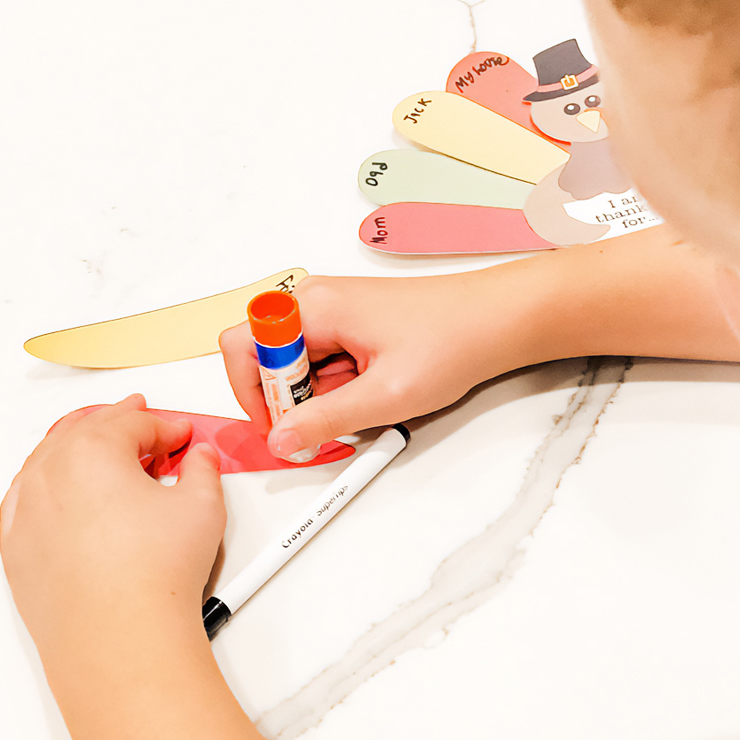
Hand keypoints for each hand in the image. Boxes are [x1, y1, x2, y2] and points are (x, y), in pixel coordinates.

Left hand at [0, 395, 225, 655]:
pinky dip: (46, 489)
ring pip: (49, 463)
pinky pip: (26, 501)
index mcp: (92, 451)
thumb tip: (201, 460)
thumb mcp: (202, 508)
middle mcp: (49, 473)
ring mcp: (25, 511)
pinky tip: (63, 494)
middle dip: (118, 426)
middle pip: (85, 433)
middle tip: (142, 425)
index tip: (181, 436)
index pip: (133, 423)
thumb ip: (203, 470)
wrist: (118, 638)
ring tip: (102, 454)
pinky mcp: (16, 547)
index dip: (165, 427)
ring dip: (78, 451)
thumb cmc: (152, 577)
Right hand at [219, 271, 522, 458]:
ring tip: (369, 402)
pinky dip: (339, 388)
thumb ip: (325, 420)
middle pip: (267, 360)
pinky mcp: (349, 324)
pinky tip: (373, 392)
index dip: (253, 395)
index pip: (242, 348)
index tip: (282, 427)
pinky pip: (323, 362)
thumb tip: (282, 439)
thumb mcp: (385, 396)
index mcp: (314, 307)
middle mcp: (315, 301)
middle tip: (332, 422)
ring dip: (321, 397)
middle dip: (292, 400)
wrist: (496, 320)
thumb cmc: (451, 340)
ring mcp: (332, 311)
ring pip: (297, 366)